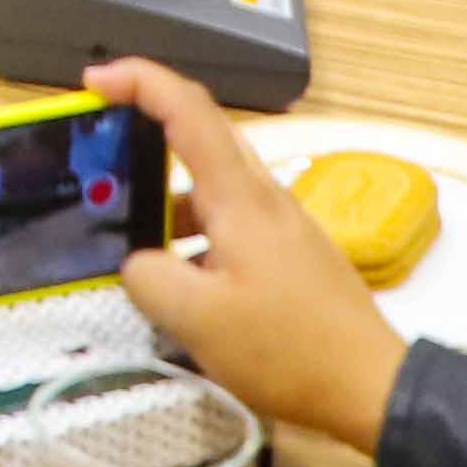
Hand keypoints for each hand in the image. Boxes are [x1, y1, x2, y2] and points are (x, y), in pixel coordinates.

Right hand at [88, 59, 407, 457]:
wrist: (370, 386)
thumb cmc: (288, 349)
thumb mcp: (198, 321)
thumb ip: (149, 279)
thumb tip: (137, 262)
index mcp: (240, 198)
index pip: (187, 109)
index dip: (139, 80)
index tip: (96, 81)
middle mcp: (264, 199)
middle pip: (203, 135)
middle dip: (148, 127)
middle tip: (103, 147)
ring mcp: (282, 226)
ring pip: (215, 186)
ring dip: (169, 196)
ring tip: (133, 232)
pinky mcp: (291, 256)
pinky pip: (232, 222)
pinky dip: (195, 233)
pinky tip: (183, 281)